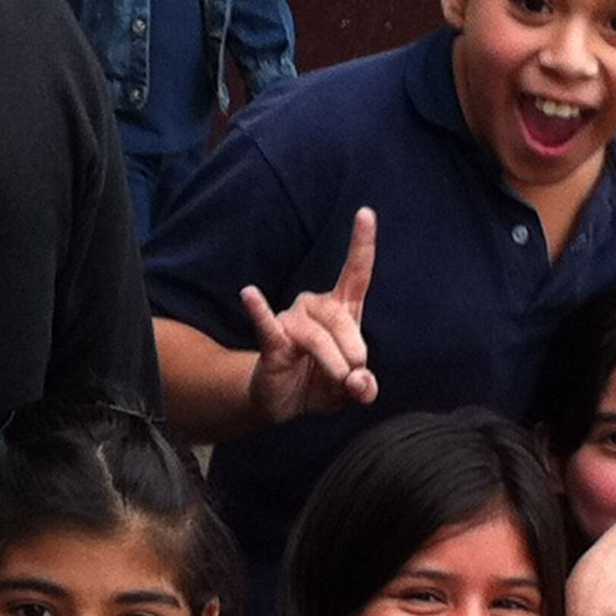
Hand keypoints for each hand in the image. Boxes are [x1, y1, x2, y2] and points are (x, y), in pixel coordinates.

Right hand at [242, 207, 377, 426]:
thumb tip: (359, 381)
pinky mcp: (271, 339)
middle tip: (355, 377)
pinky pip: (267, 323)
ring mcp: (291, 320)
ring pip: (317, 335)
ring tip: (337, 381)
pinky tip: (250, 294)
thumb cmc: (319, 385)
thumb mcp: (350, 391)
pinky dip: (259, 310)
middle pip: (339, 317)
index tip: (366, 212)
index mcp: (341, 311)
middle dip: (353, 350)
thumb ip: (363, 388)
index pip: (355, 273)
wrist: (283, 403)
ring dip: (331, 361)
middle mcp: (315, 306)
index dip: (361, 244)